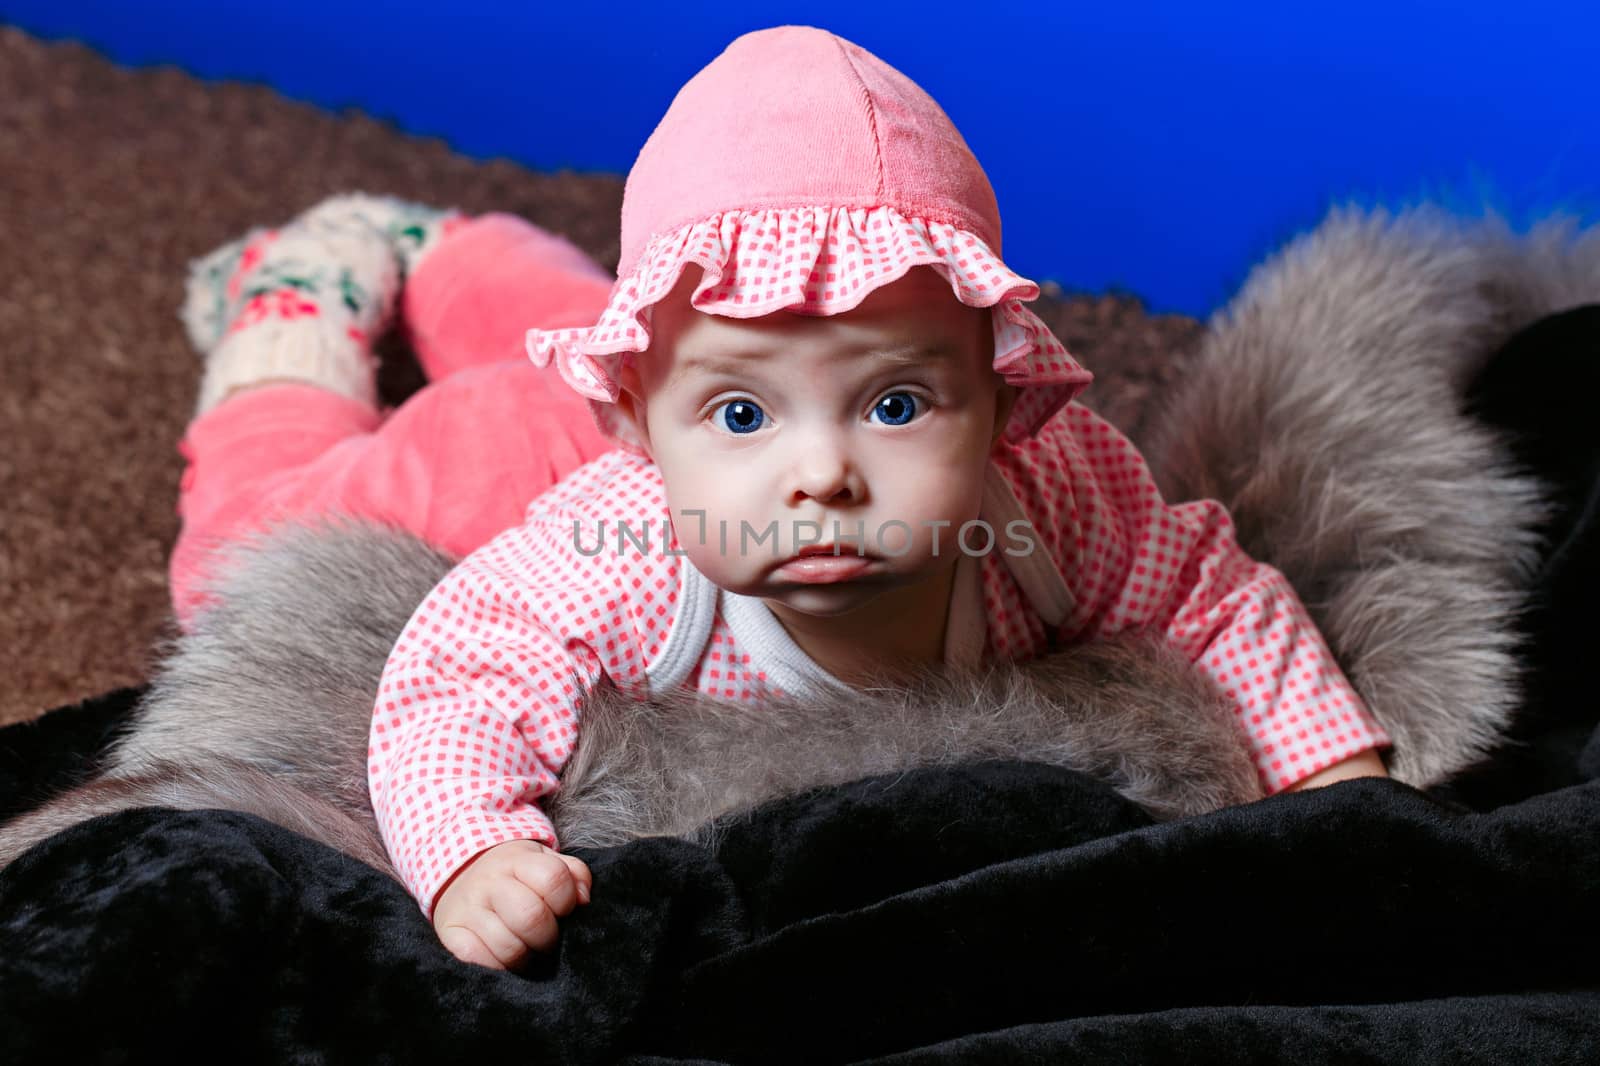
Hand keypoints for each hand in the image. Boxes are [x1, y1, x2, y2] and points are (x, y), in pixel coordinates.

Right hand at [431, 839, 592, 969]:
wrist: (459, 872)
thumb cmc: (514, 875)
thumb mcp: (543, 861)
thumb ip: (573, 874)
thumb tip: (584, 900)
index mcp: (518, 860)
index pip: (554, 879)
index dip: (566, 901)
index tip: (562, 910)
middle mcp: (489, 881)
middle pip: (532, 917)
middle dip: (548, 937)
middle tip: (545, 939)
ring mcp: (467, 907)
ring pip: (509, 947)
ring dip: (525, 957)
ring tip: (525, 949)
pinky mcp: (450, 932)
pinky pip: (477, 960)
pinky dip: (497, 967)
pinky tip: (502, 958)